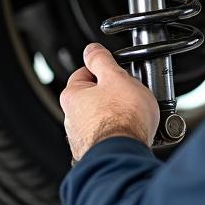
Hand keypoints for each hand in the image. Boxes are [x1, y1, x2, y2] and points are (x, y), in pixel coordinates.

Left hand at [60, 43, 159, 161]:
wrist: (125, 155)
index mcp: (72, 96)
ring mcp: (81, 139)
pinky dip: (117, 135)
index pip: (85, 73)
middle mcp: (71, 119)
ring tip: (134, 117)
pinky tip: (130, 134)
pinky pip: (107, 138)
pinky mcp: (93, 154)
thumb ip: (101, 60)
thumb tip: (92, 49)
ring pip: (101, 119)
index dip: (105, 70)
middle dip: (112, 95)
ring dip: (116, 116)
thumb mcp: (115, 77)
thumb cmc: (122, 118)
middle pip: (94, 97)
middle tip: (130, 95)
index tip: (118, 73)